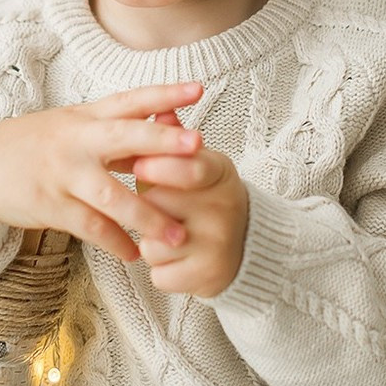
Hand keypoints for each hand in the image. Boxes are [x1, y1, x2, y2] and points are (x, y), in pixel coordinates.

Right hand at [0, 81, 205, 264]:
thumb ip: (115, 129)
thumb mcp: (72, 127)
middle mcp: (76, 140)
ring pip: (111, 194)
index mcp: (86, 117)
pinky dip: (114, 241)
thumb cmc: (34, 144)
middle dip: (162, 142)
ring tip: (178, 236)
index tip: (197, 90)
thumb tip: (165, 124)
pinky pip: (89, 226)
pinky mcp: (50, 205)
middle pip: (124, 137)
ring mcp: (63, 174)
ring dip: (147, 215)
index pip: (130, 100)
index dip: (163, 94)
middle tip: (198, 147)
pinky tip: (133, 254)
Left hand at [128, 109, 248, 297]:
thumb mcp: (200, 164)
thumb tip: (161, 109)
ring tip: (171, 236)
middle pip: (158, 204)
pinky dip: (161, 270)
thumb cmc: (207, 199)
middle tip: (158, 208)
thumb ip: (174, 139)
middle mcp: (224, 208)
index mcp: (220, 173)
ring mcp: (218, 244)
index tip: (136, 165)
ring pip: (153, 242)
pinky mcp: (208, 276)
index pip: (190, 168)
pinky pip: (159, 273)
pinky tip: (178, 261)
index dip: (160, 167)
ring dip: (150, 242)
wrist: (248, 247)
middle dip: (145, 207)